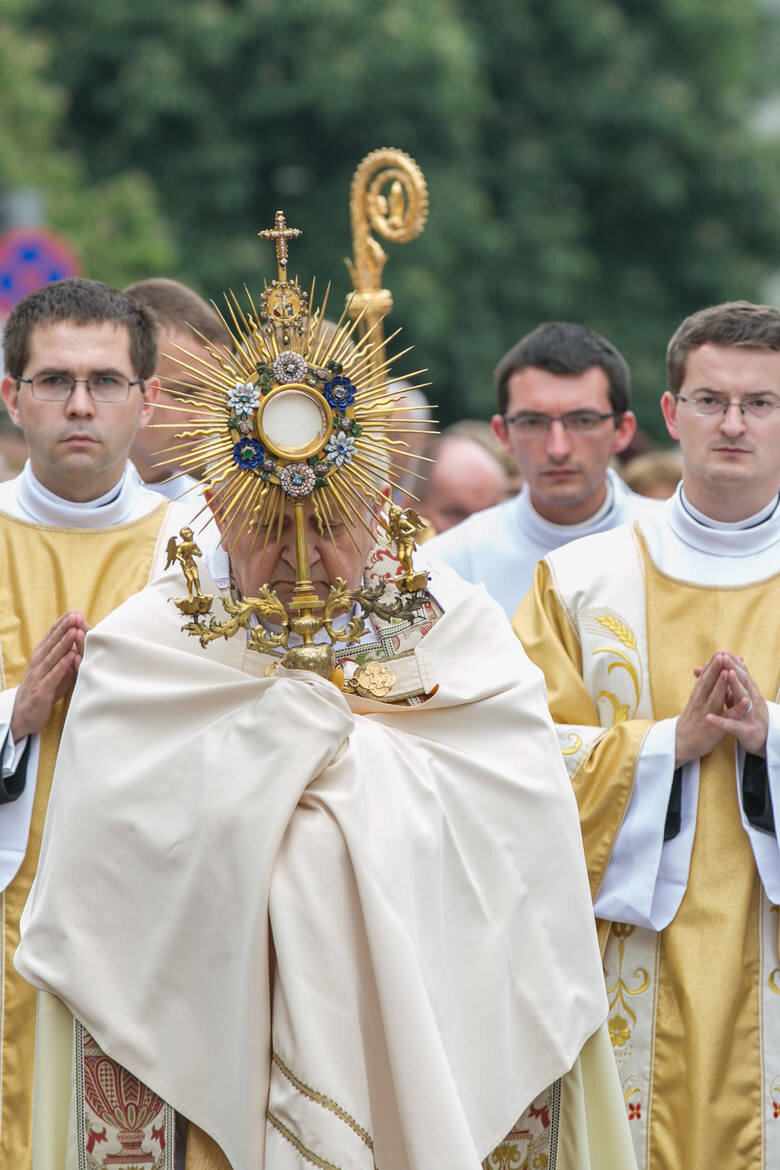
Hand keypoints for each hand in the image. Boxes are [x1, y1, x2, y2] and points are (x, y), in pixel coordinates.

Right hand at [10, 611, 88, 739]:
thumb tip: (80, 648)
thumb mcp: (55, 673)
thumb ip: (66, 661)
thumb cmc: (43, 692)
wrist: (23, 716)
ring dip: (64, 643)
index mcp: (40, 657)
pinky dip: (63, 665)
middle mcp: (37, 663)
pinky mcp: (41, 690)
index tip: (74, 612)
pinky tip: (72, 655)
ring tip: (75, 630)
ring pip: (52, 656)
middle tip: (75, 615)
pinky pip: (53, 675)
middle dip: (64, 628)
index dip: (62, 624)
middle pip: (52, 642)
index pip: (51, 637)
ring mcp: (38, 676)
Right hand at [675, 652, 732, 765]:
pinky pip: (729, 717)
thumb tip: (708, 669)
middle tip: (723, 654)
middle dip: (716, 668)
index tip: (720, 651)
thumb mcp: (694, 700)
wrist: (679, 743)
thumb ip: (702, 686)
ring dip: (722, 683)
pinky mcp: (715, 727)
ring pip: (716, 696)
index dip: (712, 664)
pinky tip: (746, 701)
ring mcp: (707, 713)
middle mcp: (700, 701)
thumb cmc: (690, 720)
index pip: (705, 676)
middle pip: (708, 682)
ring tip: (730, 671)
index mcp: (697, 694)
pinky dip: (738, 708)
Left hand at [704, 653, 768, 757]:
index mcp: (749, 691)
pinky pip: (733, 726)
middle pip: (744, 681)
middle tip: (724, 657)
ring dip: (735, 686)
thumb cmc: (746, 714)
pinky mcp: (746, 731)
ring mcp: (750, 715)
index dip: (732, 663)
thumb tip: (714, 664)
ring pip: (742, 699)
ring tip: (726, 675)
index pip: (742, 674)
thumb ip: (726, 682)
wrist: (763, 739)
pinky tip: (709, 718)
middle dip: (734, 668)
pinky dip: (721, 722)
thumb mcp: (736, 696)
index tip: (722, 651)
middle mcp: (752, 700)